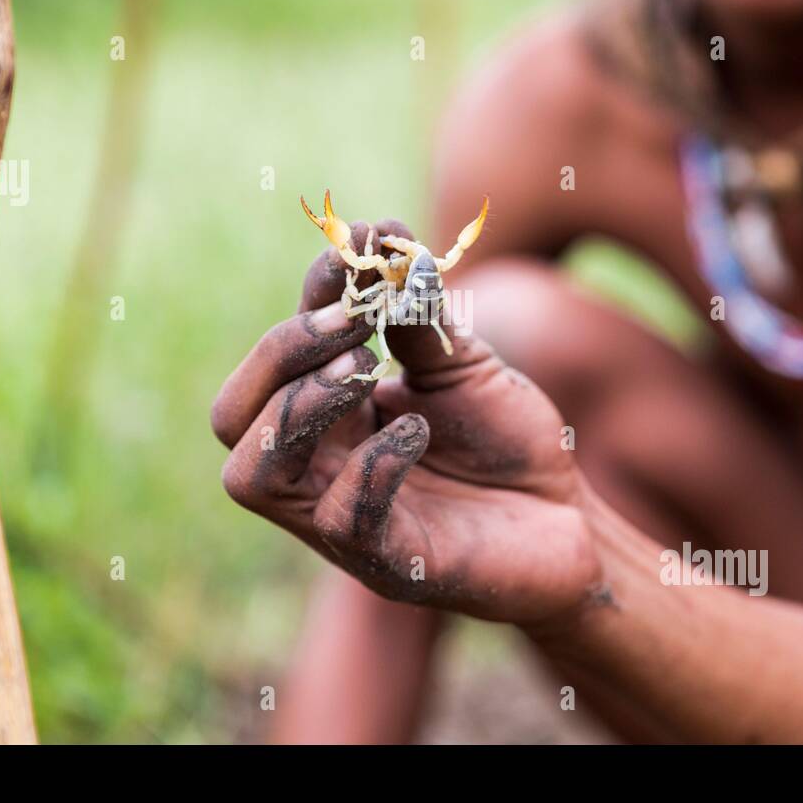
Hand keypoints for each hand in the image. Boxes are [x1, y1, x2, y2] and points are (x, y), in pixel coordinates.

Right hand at [211, 220, 601, 623]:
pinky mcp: (389, 564)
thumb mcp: (462, 365)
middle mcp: (317, 469)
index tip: (360, 245)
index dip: (308, 296)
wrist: (570, 522)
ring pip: (252, 474)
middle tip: (353, 323)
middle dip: (279, 354)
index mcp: (326, 417)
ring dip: (298, 409)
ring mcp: (342, 521)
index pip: (273, 360)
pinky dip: (371, 465)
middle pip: (233, 416)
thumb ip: (417, 316)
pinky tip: (417, 432)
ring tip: (368, 370)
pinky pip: (341, 521)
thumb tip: (383, 238)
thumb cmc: (505, 444)